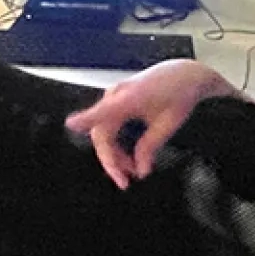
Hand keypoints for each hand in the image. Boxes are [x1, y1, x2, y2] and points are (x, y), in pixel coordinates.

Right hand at [65, 59, 235, 188]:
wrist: (184, 74)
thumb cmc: (179, 95)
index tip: (71, 124)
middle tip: (124, 181)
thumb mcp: (169, 123)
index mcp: (131, 97)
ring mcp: (114, 97)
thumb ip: (151, 146)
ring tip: (132, 171)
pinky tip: (129, 158)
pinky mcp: (116, 101)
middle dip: (110, 160)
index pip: (105, 110)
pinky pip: (108, 126)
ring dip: (113, 154)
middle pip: (101, 132)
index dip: (86, 117)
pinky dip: (116, 145)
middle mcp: (117, 94)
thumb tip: (140, 172)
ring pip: (103, 132)